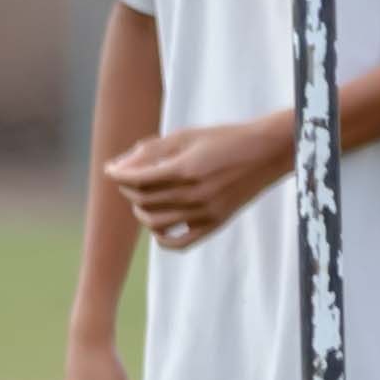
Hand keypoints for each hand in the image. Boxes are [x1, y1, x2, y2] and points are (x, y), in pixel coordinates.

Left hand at [105, 115, 293, 249]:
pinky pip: (178, 243)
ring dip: (141, 211)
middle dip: (128, 189)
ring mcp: (206, 213)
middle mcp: (195, 194)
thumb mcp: (187, 136)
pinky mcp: (215, 224)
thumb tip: (116, 166)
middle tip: (129, 179)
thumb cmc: (225, 138)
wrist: (267, 152)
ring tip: (143, 199)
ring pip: (155, 222)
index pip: (137, 179)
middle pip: (143, 200)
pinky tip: (157, 225)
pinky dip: (161, 238)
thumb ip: (151, 150)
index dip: (118, 175)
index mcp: (186, 168)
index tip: (111, 170)